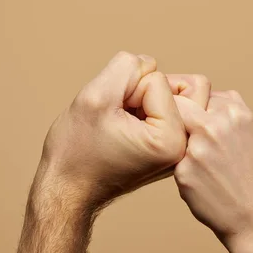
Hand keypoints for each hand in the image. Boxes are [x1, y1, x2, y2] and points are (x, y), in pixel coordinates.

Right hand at [36, 51, 186, 210]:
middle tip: (121, 120)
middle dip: (146, 91)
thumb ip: (128, 66)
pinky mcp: (174, 147)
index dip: (125, 91)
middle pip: (184, 84)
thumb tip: (150, 64)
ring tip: (126, 124)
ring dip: (149, 98)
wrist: (67, 188)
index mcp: (171, 140)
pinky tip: (130, 129)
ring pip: (179, 92)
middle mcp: (185, 148)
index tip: (110, 121)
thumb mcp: (95, 96)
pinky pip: (172, 107)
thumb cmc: (76, 150)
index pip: (157, 79)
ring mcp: (182, 149)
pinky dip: (150, 108)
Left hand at [173, 90, 252, 243]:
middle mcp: (215, 126)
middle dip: (178, 116)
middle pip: (179, 104)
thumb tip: (208, 97)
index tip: (195, 119)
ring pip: (173, 132)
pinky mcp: (182, 171)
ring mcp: (196, 148)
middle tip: (181, 132)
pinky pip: (173, 160)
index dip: (195, 107)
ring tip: (201, 163)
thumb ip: (232, 113)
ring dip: (179, 142)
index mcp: (236, 113)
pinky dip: (183, 168)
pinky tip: (201, 181)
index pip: (201, 93)